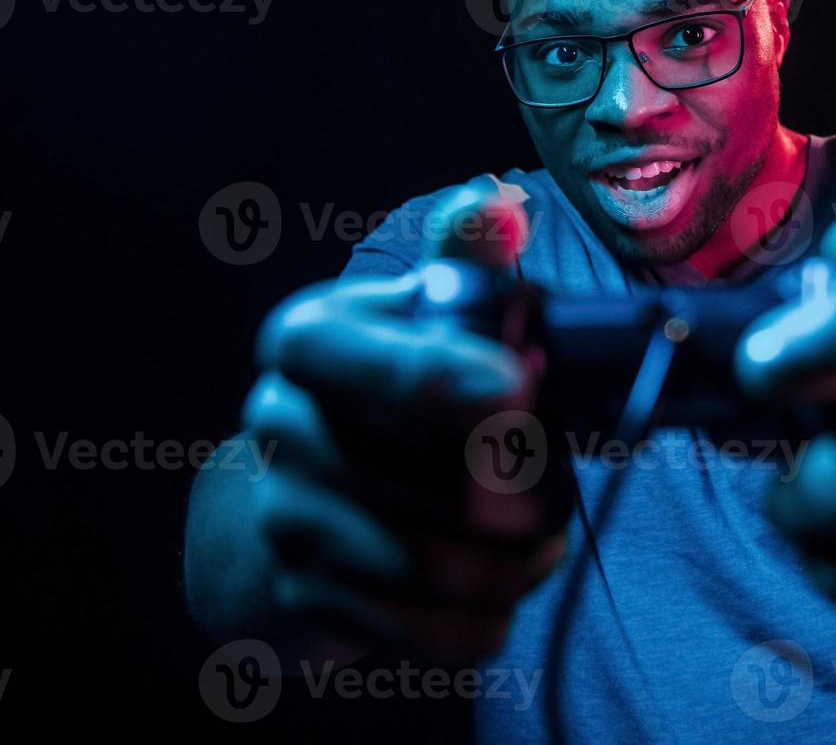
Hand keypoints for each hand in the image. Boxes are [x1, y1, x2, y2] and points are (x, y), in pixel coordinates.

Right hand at [243, 186, 569, 660]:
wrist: (292, 501)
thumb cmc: (383, 391)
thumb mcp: (417, 313)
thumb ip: (462, 260)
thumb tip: (502, 205)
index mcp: (305, 342)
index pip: (349, 354)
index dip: (431, 373)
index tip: (517, 389)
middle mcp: (277, 423)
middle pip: (409, 474)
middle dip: (512, 492)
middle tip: (558, 492)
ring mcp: (282, 516)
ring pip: (419, 562)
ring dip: (507, 564)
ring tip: (541, 542)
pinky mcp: (303, 600)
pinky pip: (413, 630)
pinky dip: (480, 620)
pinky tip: (505, 593)